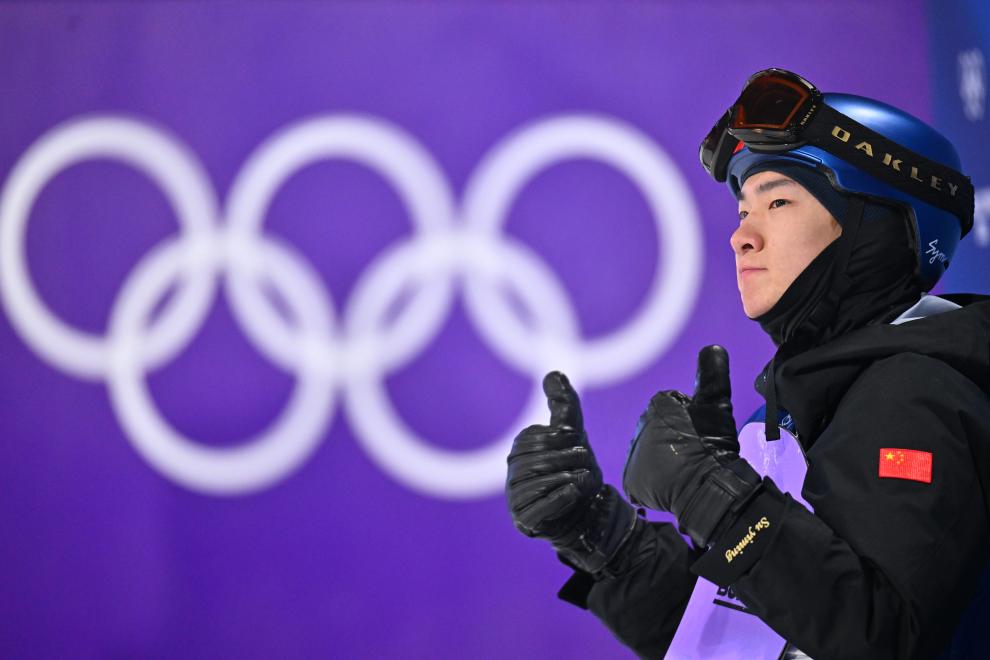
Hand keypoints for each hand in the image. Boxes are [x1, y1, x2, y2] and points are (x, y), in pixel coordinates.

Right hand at [507, 372, 636, 574]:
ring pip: (543, 482)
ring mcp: (515, 495)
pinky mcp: (523, 518)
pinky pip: (540, 506)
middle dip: (571, 461)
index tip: (579, 448)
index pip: (545, 437)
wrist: (584, 511)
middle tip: (585, 466)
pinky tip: (574, 493)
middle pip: (544, 460)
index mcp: (521, 446)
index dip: (569, 440)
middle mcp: (513, 470)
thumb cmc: (576, 469)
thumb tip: (553, 373)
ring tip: (582, 481)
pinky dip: (561, 499)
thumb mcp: (573, 434)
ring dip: (570, 480)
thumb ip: (563, 404)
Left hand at [622, 345, 761, 547]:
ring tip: (686, 466)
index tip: (703, 432)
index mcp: (656, 405)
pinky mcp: (632, 478)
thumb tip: (712, 347)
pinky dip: (656, 480)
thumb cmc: (712, 444)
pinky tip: (671, 482)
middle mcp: (639, 426)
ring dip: (667, 458)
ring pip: (654, 452)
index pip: (675, 409)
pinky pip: (643, 476)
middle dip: (676, 438)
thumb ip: (712, 374)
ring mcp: (634, 454)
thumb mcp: (716, 404)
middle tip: (695, 450)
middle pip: (662, 430)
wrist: (705, 486)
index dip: (693, 421)